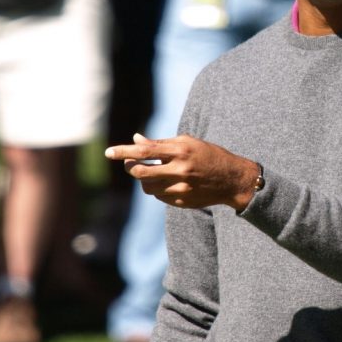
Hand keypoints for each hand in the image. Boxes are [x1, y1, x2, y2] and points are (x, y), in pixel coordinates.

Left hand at [105, 133, 259, 211]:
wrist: (232, 179)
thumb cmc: (209, 155)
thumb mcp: (188, 142)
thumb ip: (161, 143)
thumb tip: (136, 140)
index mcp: (181, 151)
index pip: (145, 151)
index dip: (124, 152)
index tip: (108, 152)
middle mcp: (180, 170)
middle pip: (141, 172)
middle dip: (131, 167)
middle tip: (131, 163)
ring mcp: (181, 188)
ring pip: (148, 187)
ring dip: (144, 179)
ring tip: (152, 172)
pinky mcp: (182, 201)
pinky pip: (160, 196)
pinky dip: (157, 188)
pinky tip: (167, 182)